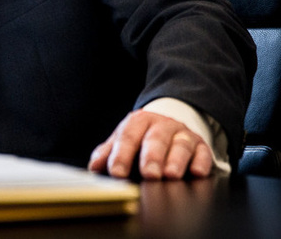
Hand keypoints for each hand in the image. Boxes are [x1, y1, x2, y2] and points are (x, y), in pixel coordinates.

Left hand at [88, 109, 213, 179]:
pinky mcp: (201, 145)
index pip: (127, 136)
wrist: (169, 125)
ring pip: (180, 144)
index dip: (121, 155)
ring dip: (176, 160)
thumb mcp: (124, 140)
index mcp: (138, 121)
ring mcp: (182, 134)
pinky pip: (203, 152)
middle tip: (148, 174)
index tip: (116, 172)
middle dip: (151, 157)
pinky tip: (197, 173)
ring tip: (170, 175)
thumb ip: (108, 152)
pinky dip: (201, 162)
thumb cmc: (142, 137)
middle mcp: (162, 124)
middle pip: (156, 139)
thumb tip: (94, 167)